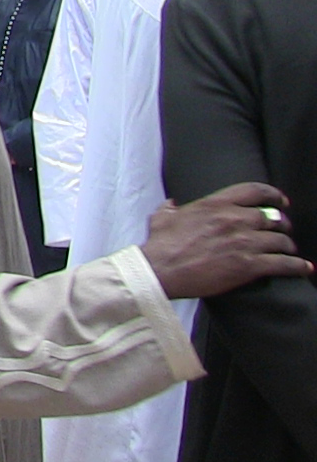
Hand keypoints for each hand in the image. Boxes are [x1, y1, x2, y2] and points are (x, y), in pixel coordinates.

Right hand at [142, 182, 311, 298]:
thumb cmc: (160, 244)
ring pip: (281, 240)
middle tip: (283, 231)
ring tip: (289, 251)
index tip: (281, 202)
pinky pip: (283, 264)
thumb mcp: (161, 217)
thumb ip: (170, 207)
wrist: (161, 269)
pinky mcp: (249, 265)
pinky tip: (304, 268)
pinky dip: (297, 266)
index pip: (255, 191)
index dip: (274, 195)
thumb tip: (172, 204)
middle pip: (273, 218)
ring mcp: (244, 242)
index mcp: (216, 203)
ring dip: (288, 246)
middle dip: (281, 225)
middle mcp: (235, 219)